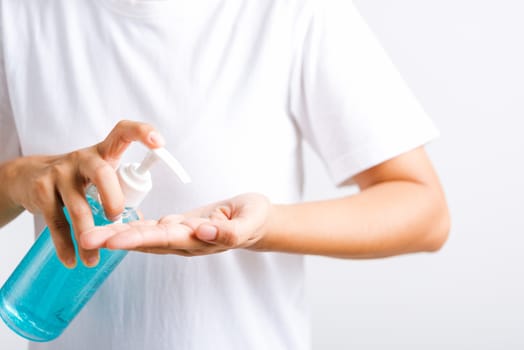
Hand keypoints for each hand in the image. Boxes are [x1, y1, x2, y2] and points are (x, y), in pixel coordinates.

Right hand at [2, 121, 164, 266]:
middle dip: (113, 198)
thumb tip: (140, 222)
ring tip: (94, 258)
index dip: (142, 133)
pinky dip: (65, 244)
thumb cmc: (78, 178)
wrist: (28, 177)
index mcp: (103, 152)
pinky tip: (73, 259)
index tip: (160, 143)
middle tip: (117, 218)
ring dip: (89, 236)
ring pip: (78, 206)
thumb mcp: (100, 174)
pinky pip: (57, 221)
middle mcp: (82, 158)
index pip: (123, 132)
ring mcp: (59, 172)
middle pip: (102, 173)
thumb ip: (120, 190)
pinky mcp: (41, 190)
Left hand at [80, 193, 272, 255]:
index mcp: (199, 239)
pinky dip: (129, 226)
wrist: (255, 219)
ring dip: (116, 234)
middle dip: (116, 239)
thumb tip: (204, 232)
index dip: (139, 239)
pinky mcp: (178, 225)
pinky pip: (150, 227)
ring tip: (89, 233)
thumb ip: (229, 231)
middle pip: (146, 240)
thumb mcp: (249, 221)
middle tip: (86, 238)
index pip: (164, 239)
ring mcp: (179, 235)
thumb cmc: (254, 218)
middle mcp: (184, 241)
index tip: (114, 240)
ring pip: (144, 235)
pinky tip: (111, 226)